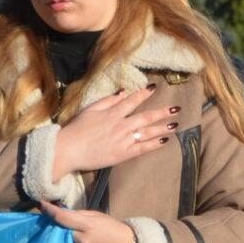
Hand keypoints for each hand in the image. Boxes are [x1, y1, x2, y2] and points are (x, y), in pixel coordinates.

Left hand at [36, 200, 137, 242]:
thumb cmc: (112, 229)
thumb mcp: (97, 216)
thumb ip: (78, 215)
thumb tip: (60, 213)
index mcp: (88, 226)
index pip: (63, 218)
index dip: (50, 211)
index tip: (41, 205)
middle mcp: (83, 241)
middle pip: (59, 232)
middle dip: (53, 226)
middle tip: (46, 221)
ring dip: (57, 239)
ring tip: (55, 234)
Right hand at [53, 86, 179, 175]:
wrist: (68, 150)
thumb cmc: (76, 129)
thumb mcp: (90, 109)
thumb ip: (108, 100)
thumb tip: (123, 92)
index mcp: (112, 113)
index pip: (132, 101)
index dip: (144, 94)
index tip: (155, 88)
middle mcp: (120, 125)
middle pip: (145, 117)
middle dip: (162, 112)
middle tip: (176, 109)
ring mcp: (123, 140)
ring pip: (147, 132)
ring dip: (162, 127)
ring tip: (175, 124)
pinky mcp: (122, 154)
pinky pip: (142, 148)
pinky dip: (154, 144)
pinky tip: (165, 141)